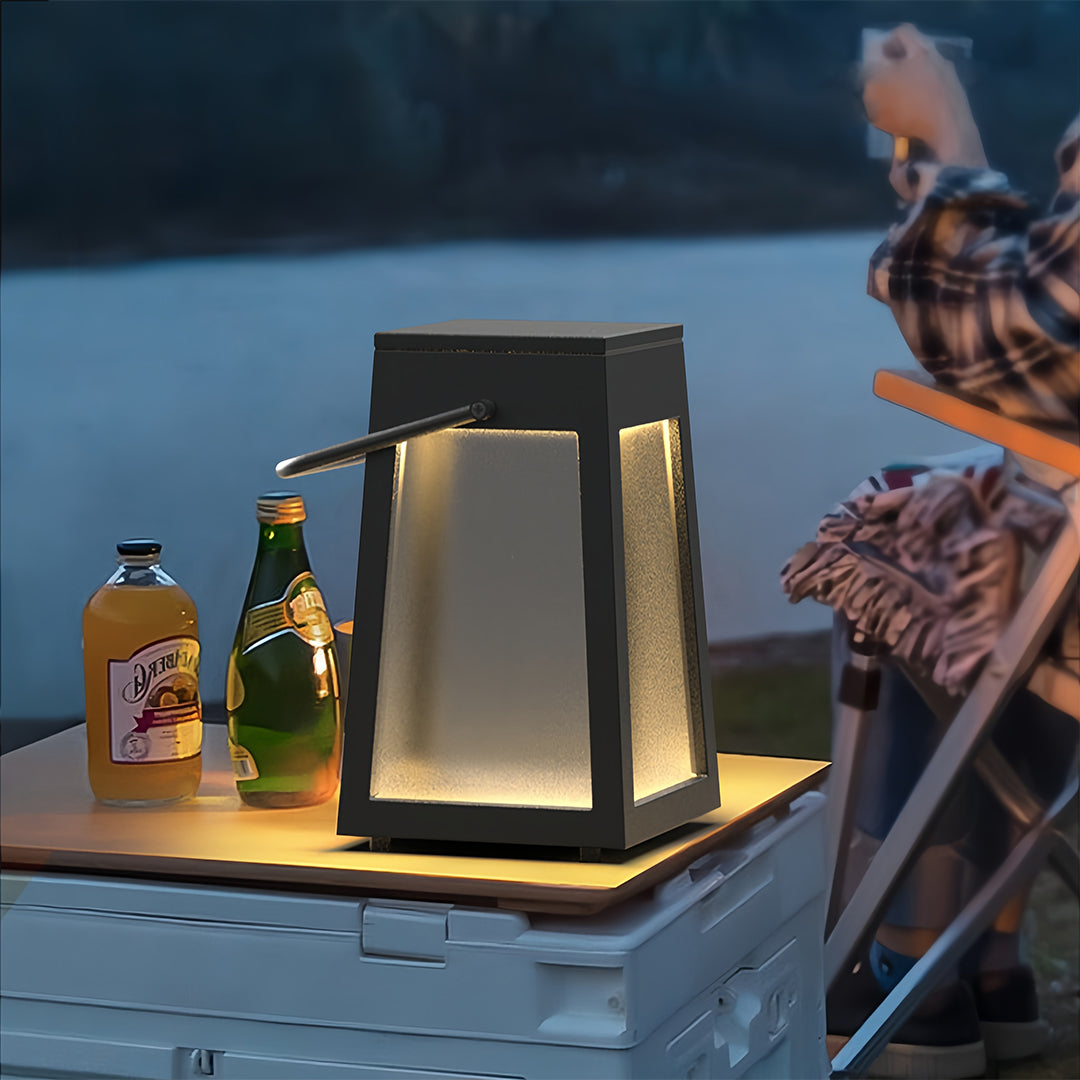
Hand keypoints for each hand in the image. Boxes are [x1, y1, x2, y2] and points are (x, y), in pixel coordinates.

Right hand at [862, 24, 986, 167]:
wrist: (947, 145)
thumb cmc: (909, 110)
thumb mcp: (876, 87)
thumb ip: (869, 72)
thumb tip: (870, 69)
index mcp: (922, 53)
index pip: (903, 35)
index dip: (884, 46)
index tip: (872, 64)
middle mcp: (941, 66)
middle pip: (914, 62)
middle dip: (895, 76)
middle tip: (877, 92)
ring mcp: (951, 90)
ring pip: (922, 87)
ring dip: (904, 101)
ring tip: (886, 119)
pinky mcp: (954, 115)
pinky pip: (929, 111)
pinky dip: (914, 121)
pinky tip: (903, 137)